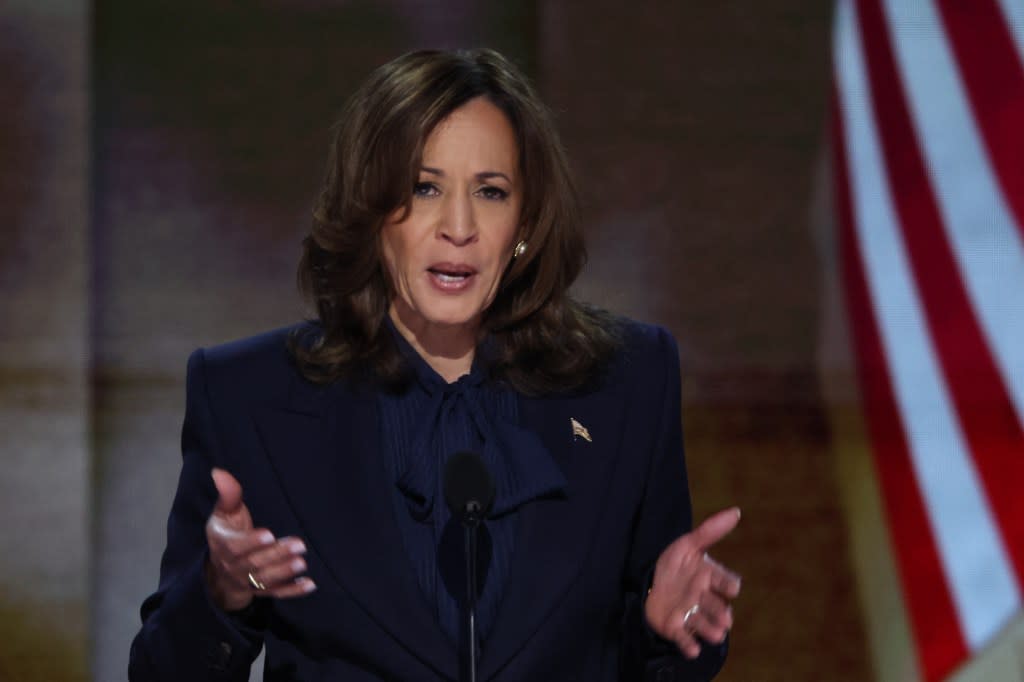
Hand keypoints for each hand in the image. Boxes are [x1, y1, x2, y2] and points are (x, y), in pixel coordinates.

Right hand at [204, 467, 316, 611]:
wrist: (220, 569)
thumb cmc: (227, 533)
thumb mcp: (223, 513)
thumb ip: (227, 494)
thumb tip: (219, 472)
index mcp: (223, 545)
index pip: (235, 547)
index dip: (251, 542)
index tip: (269, 534)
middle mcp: (234, 566)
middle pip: (254, 563)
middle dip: (277, 555)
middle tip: (299, 545)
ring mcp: (248, 581)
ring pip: (265, 580)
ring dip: (284, 572)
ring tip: (302, 563)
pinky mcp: (262, 591)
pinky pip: (276, 593)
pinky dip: (293, 591)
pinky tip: (310, 584)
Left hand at [644, 507, 741, 658]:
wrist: (649, 582)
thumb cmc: (675, 564)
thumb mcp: (688, 544)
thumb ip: (710, 531)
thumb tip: (736, 511)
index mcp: (708, 577)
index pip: (723, 582)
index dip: (727, 585)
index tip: (732, 588)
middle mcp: (703, 598)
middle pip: (715, 607)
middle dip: (720, 613)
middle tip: (725, 620)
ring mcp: (690, 614)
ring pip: (702, 624)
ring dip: (708, 630)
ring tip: (716, 635)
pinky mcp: (675, 627)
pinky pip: (683, 638)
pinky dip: (688, 644)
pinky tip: (692, 650)